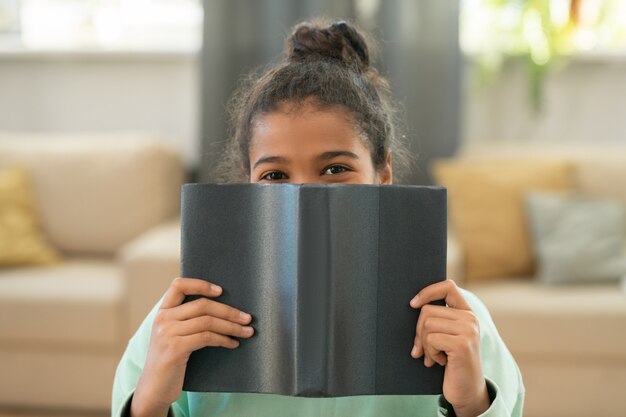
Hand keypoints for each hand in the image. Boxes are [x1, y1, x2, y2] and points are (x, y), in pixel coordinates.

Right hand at [131, 277, 253, 416]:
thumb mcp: (172, 335)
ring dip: (232, 327)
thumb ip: (186, 320)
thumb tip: (223, 309)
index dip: (201, 284)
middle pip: (202, 305)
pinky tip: (233, 344)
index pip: (179, 285)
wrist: (153, 389)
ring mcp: (167, 333)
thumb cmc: (170, 360)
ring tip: (247, 332)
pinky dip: (224, 340)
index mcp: (163, 312)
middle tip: (248, 318)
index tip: (221, 291)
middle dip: (229, 311)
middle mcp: (163, 319)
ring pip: (208, 321)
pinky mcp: (175, 349)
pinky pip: (206, 338)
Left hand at [409, 280, 489, 416]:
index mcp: (466, 313)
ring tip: (434, 356)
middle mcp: (470, 318)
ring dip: (425, 344)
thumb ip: (436, 320)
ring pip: (427, 324)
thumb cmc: (451, 362)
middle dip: (419, 332)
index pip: (448, 287)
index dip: (427, 291)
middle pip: (427, 311)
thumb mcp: (445, 337)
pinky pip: (431, 339)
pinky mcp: (463, 344)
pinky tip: (441, 362)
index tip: (413, 304)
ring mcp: (469, 330)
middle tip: (424, 349)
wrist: (466, 390)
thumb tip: (412, 305)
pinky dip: (431, 353)